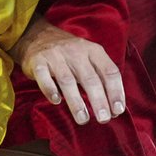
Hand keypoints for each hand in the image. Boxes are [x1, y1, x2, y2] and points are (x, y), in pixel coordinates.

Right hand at [10, 17, 124, 124]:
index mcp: (93, 51)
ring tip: (83, 119)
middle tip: (104, 118)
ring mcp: (56, 55)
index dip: (115, 91)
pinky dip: (50, 89)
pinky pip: (44, 76)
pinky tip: (56, 101)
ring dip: (76, 101)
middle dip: (98, 100)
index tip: (118, 110)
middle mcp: (76, 51)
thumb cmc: (70, 54)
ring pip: (67, 80)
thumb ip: (101, 79)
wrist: (38, 36)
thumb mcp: (89, 58)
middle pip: (90, 78)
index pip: (109, 71)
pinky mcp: (38, 60)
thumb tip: (114, 109)